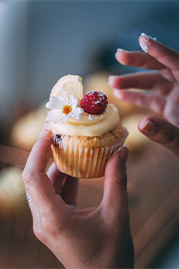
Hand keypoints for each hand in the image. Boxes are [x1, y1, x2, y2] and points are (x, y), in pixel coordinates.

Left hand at [22, 126, 133, 268]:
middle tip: (60, 135)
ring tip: (70, 148)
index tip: (48, 132)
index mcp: (53, 218)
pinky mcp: (55, 223)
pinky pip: (54, 195)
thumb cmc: (110, 256)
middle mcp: (44, 220)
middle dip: (46, 154)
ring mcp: (47, 223)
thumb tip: (121, 152)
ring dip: (56, 167)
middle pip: (35, 179)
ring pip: (45, 187)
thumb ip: (117, 180)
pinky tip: (77, 169)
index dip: (38, 151)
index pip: (33, 176)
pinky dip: (64, 180)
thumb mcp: (117, 214)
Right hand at [108, 33, 178, 155]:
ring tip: (112, 82)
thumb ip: (166, 133)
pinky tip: (120, 95)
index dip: (160, 51)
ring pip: (154, 83)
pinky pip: (152, 99)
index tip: (142, 40)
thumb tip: (142, 124)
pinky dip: (137, 97)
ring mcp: (177, 98)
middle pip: (162, 68)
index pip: (177, 63)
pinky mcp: (171, 108)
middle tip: (119, 55)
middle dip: (139, 61)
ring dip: (132, 81)